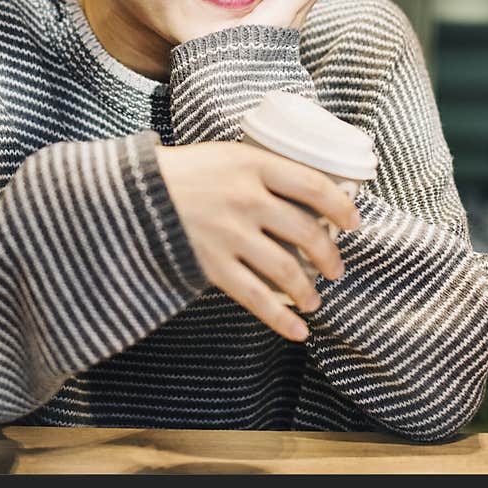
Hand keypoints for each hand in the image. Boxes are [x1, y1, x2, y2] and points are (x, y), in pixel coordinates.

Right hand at [154, 140, 358, 340]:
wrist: (134, 195)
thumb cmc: (185, 172)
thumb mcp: (226, 155)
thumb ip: (262, 170)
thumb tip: (308, 192)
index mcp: (252, 163)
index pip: (313, 184)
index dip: (341, 205)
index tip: (353, 221)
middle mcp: (245, 198)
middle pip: (306, 231)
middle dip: (329, 255)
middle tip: (335, 268)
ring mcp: (229, 233)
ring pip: (286, 269)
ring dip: (308, 290)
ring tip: (314, 300)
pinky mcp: (212, 264)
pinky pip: (256, 298)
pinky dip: (281, 320)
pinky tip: (299, 332)